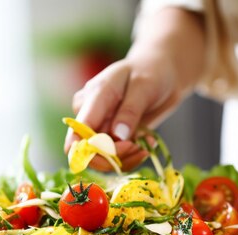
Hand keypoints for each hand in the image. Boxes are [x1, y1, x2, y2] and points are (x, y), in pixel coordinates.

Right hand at [64, 52, 180, 171]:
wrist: (160, 74)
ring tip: (145, 145)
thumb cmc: (150, 72)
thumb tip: (118, 136)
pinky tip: (146, 143)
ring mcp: (99, 128)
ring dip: (126, 159)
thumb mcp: (144, 85)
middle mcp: (90, 115)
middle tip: (139, 147)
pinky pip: (117, 158)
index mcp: (92, 98)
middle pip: (89, 151)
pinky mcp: (111, 139)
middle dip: (115, 156)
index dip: (88, 150)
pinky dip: (132, 156)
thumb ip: (130, 110)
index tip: (120, 149)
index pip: (77, 131)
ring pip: (104, 159)